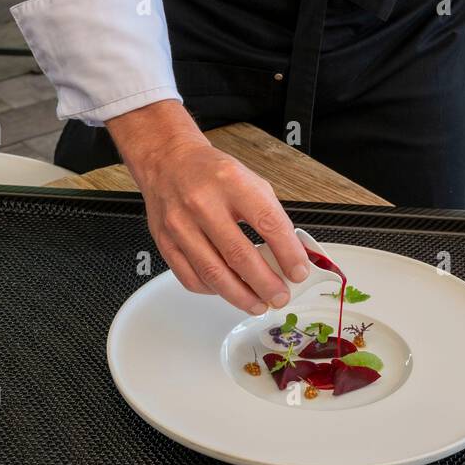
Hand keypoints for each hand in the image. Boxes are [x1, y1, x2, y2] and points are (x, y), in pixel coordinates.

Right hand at [107, 100, 310, 313]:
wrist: (168, 161)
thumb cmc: (211, 172)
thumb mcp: (249, 180)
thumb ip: (270, 216)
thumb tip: (290, 254)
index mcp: (231, 182)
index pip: (267, 223)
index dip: (288, 253)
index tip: (299, 272)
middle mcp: (202, 202)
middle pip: (239, 255)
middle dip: (265, 284)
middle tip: (280, 296)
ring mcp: (180, 224)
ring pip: (213, 274)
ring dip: (241, 296)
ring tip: (258, 303)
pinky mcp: (165, 242)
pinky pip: (191, 278)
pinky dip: (213, 290)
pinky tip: (227, 290)